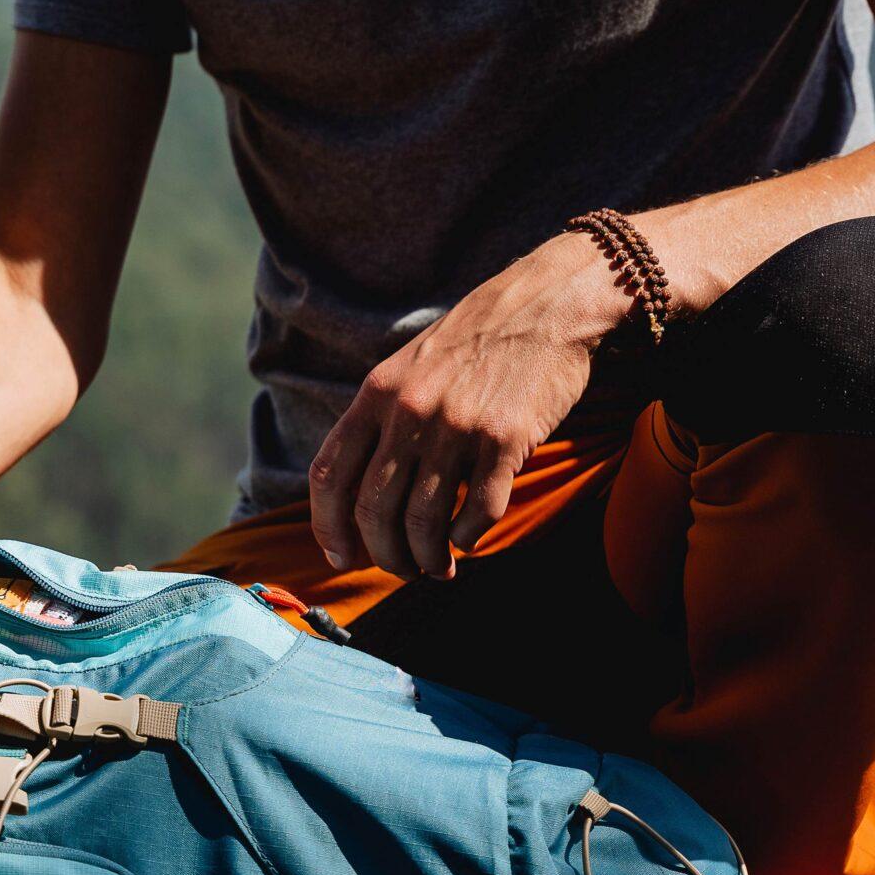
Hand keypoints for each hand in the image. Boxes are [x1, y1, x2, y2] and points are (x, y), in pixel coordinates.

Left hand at [308, 233, 627, 579]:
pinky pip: (476, 514)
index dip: (328, 525)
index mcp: (376, 394)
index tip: (340, 556)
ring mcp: (456, 427)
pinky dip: (467, 539)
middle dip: (384, 554)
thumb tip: (357, 494)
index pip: (329, 474)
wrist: (545, 306)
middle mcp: (409, 412)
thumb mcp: (408, 368)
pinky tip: (468, 539)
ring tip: (436, 567)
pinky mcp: (505, 441)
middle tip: (401, 568)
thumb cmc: (475, 343)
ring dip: (426, 558)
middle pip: (374, 511)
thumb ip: (381, 420)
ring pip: (423, 523)